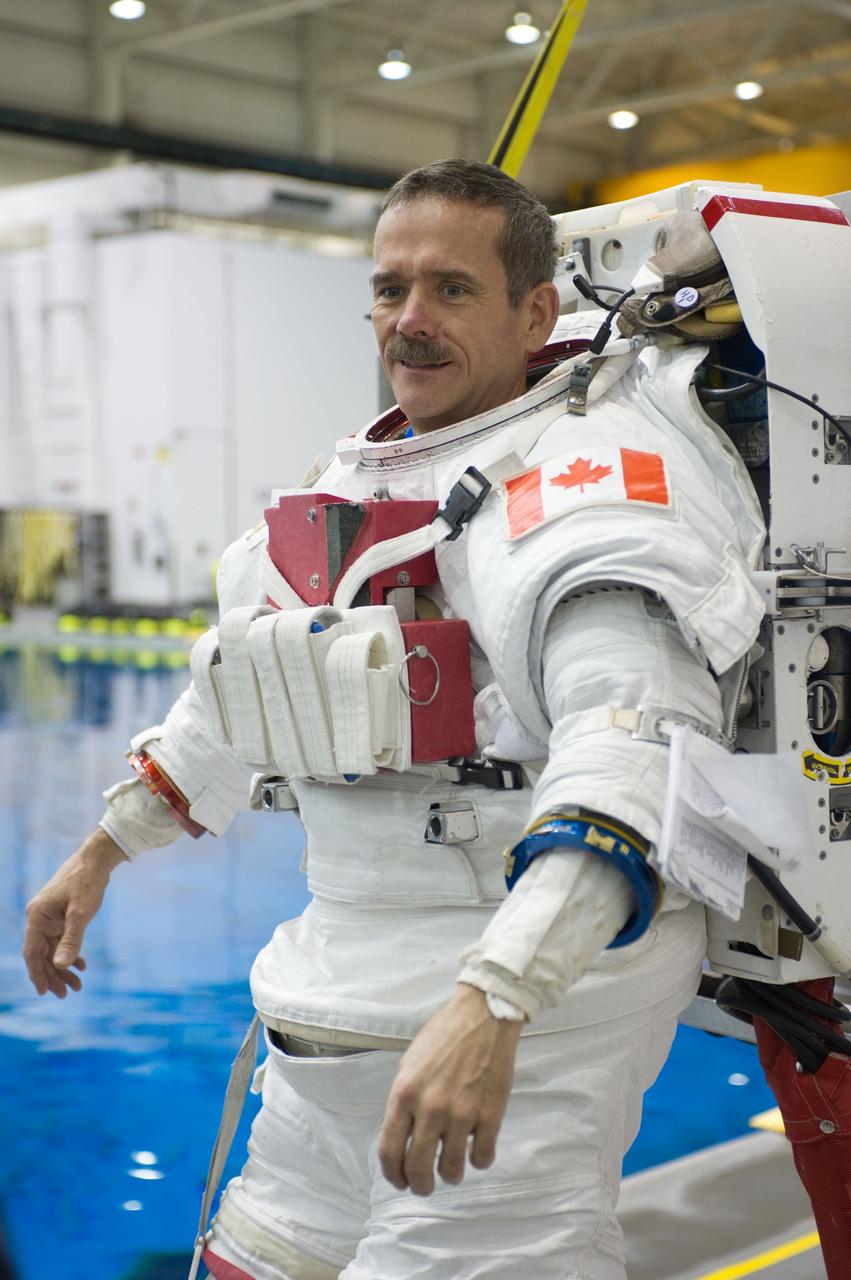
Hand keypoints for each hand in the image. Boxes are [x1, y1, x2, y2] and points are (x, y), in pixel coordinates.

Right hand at [23, 828, 126, 997]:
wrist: (97, 860)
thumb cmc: (87, 882)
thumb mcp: (81, 913)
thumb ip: (71, 940)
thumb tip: (60, 965)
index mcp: (37, 916)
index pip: (32, 952)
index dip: (37, 974)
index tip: (44, 993)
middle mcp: (40, 918)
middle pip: (42, 954)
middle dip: (53, 975)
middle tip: (67, 994)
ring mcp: (50, 917)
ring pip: (53, 950)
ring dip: (63, 967)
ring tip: (77, 986)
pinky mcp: (62, 916)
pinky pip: (62, 940)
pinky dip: (71, 953)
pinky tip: (82, 965)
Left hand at [378, 983, 523, 1196]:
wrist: (483, 1017)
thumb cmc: (443, 1036)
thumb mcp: (409, 1065)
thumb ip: (405, 1101)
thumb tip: (402, 1135)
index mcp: (404, 1094)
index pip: (389, 1151)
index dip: (392, 1174)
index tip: (399, 1180)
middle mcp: (430, 1108)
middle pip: (417, 1168)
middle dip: (419, 1185)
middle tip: (424, 1185)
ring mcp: (462, 1114)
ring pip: (451, 1169)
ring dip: (450, 1175)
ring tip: (451, 1169)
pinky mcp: (491, 1115)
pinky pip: (482, 1157)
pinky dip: (479, 1161)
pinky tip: (477, 1151)